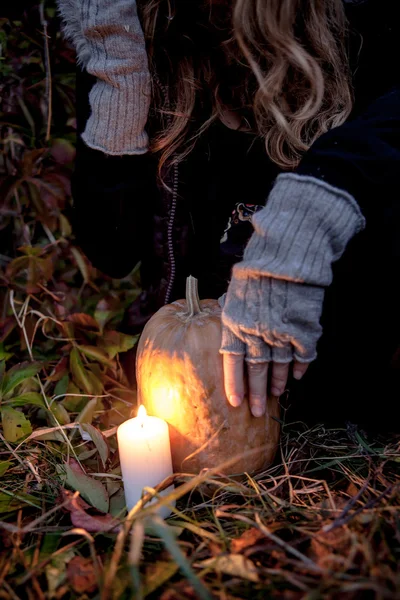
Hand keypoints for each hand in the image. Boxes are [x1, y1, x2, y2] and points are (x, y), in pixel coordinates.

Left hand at [220, 275, 323, 416]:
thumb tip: (231, 335)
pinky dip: (301, 367)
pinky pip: (302, 355)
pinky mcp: (302, 329)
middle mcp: (256, 333)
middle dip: (256, 393)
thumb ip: (233, 317)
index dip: (234, 384)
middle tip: (257, 411)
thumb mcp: (235, 293)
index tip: (236, 403)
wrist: (285, 256)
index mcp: (235, 324)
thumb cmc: (256, 271)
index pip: (232, 362)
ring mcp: (281, 333)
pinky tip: (298, 376)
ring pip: (280, 365)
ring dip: (278, 381)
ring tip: (277, 393)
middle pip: (256, 370)